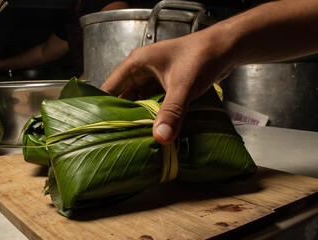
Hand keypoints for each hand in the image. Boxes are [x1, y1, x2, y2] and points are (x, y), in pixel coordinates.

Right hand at [101, 31, 233, 144]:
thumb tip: (161, 138)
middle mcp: (141, 71)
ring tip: (132, 137)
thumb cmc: (201, 57)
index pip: (110, 87)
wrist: (225, 49)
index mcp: (137, 63)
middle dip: (121, 116)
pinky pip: (153, 103)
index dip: (103, 106)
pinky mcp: (165, 86)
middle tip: (116, 138)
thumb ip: (171, 111)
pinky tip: (152, 129)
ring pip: (139, 101)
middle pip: (123, 97)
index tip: (99, 127)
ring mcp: (153, 79)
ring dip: (138, 117)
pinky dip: (152, 115)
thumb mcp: (183, 86)